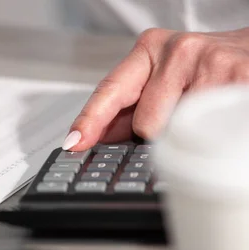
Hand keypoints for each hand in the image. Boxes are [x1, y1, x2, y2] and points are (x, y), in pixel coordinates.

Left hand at [63, 27, 248, 150]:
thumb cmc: (208, 68)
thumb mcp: (164, 78)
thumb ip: (132, 105)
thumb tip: (101, 137)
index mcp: (150, 49)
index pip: (110, 90)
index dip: (90, 120)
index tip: (74, 142)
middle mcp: (176, 50)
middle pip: (145, 123)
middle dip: (159, 133)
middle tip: (182, 116)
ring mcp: (208, 62)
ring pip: (177, 131)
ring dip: (189, 133)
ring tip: (206, 114)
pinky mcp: (237, 77)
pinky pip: (209, 129)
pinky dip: (213, 132)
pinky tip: (222, 117)